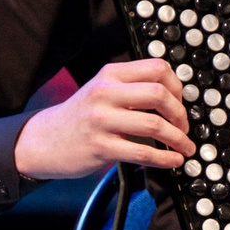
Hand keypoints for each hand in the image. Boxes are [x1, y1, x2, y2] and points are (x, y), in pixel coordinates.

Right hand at [14, 58, 194, 180]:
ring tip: (185, 148)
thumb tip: (175, 100)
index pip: (157, 68)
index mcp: (110, 74)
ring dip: (178, 139)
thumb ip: (131, 88)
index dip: (177, 88)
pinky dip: (165, 159)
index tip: (181, 104)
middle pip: (159, 94)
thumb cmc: (80, 117)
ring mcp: (102, 120)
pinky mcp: (100, 147)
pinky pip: (143, 152)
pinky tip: (172, 161)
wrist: (45, 140)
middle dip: (181, 115)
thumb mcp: (102, 90)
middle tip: (184, 128)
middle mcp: (105, 92)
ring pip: (154, 124)